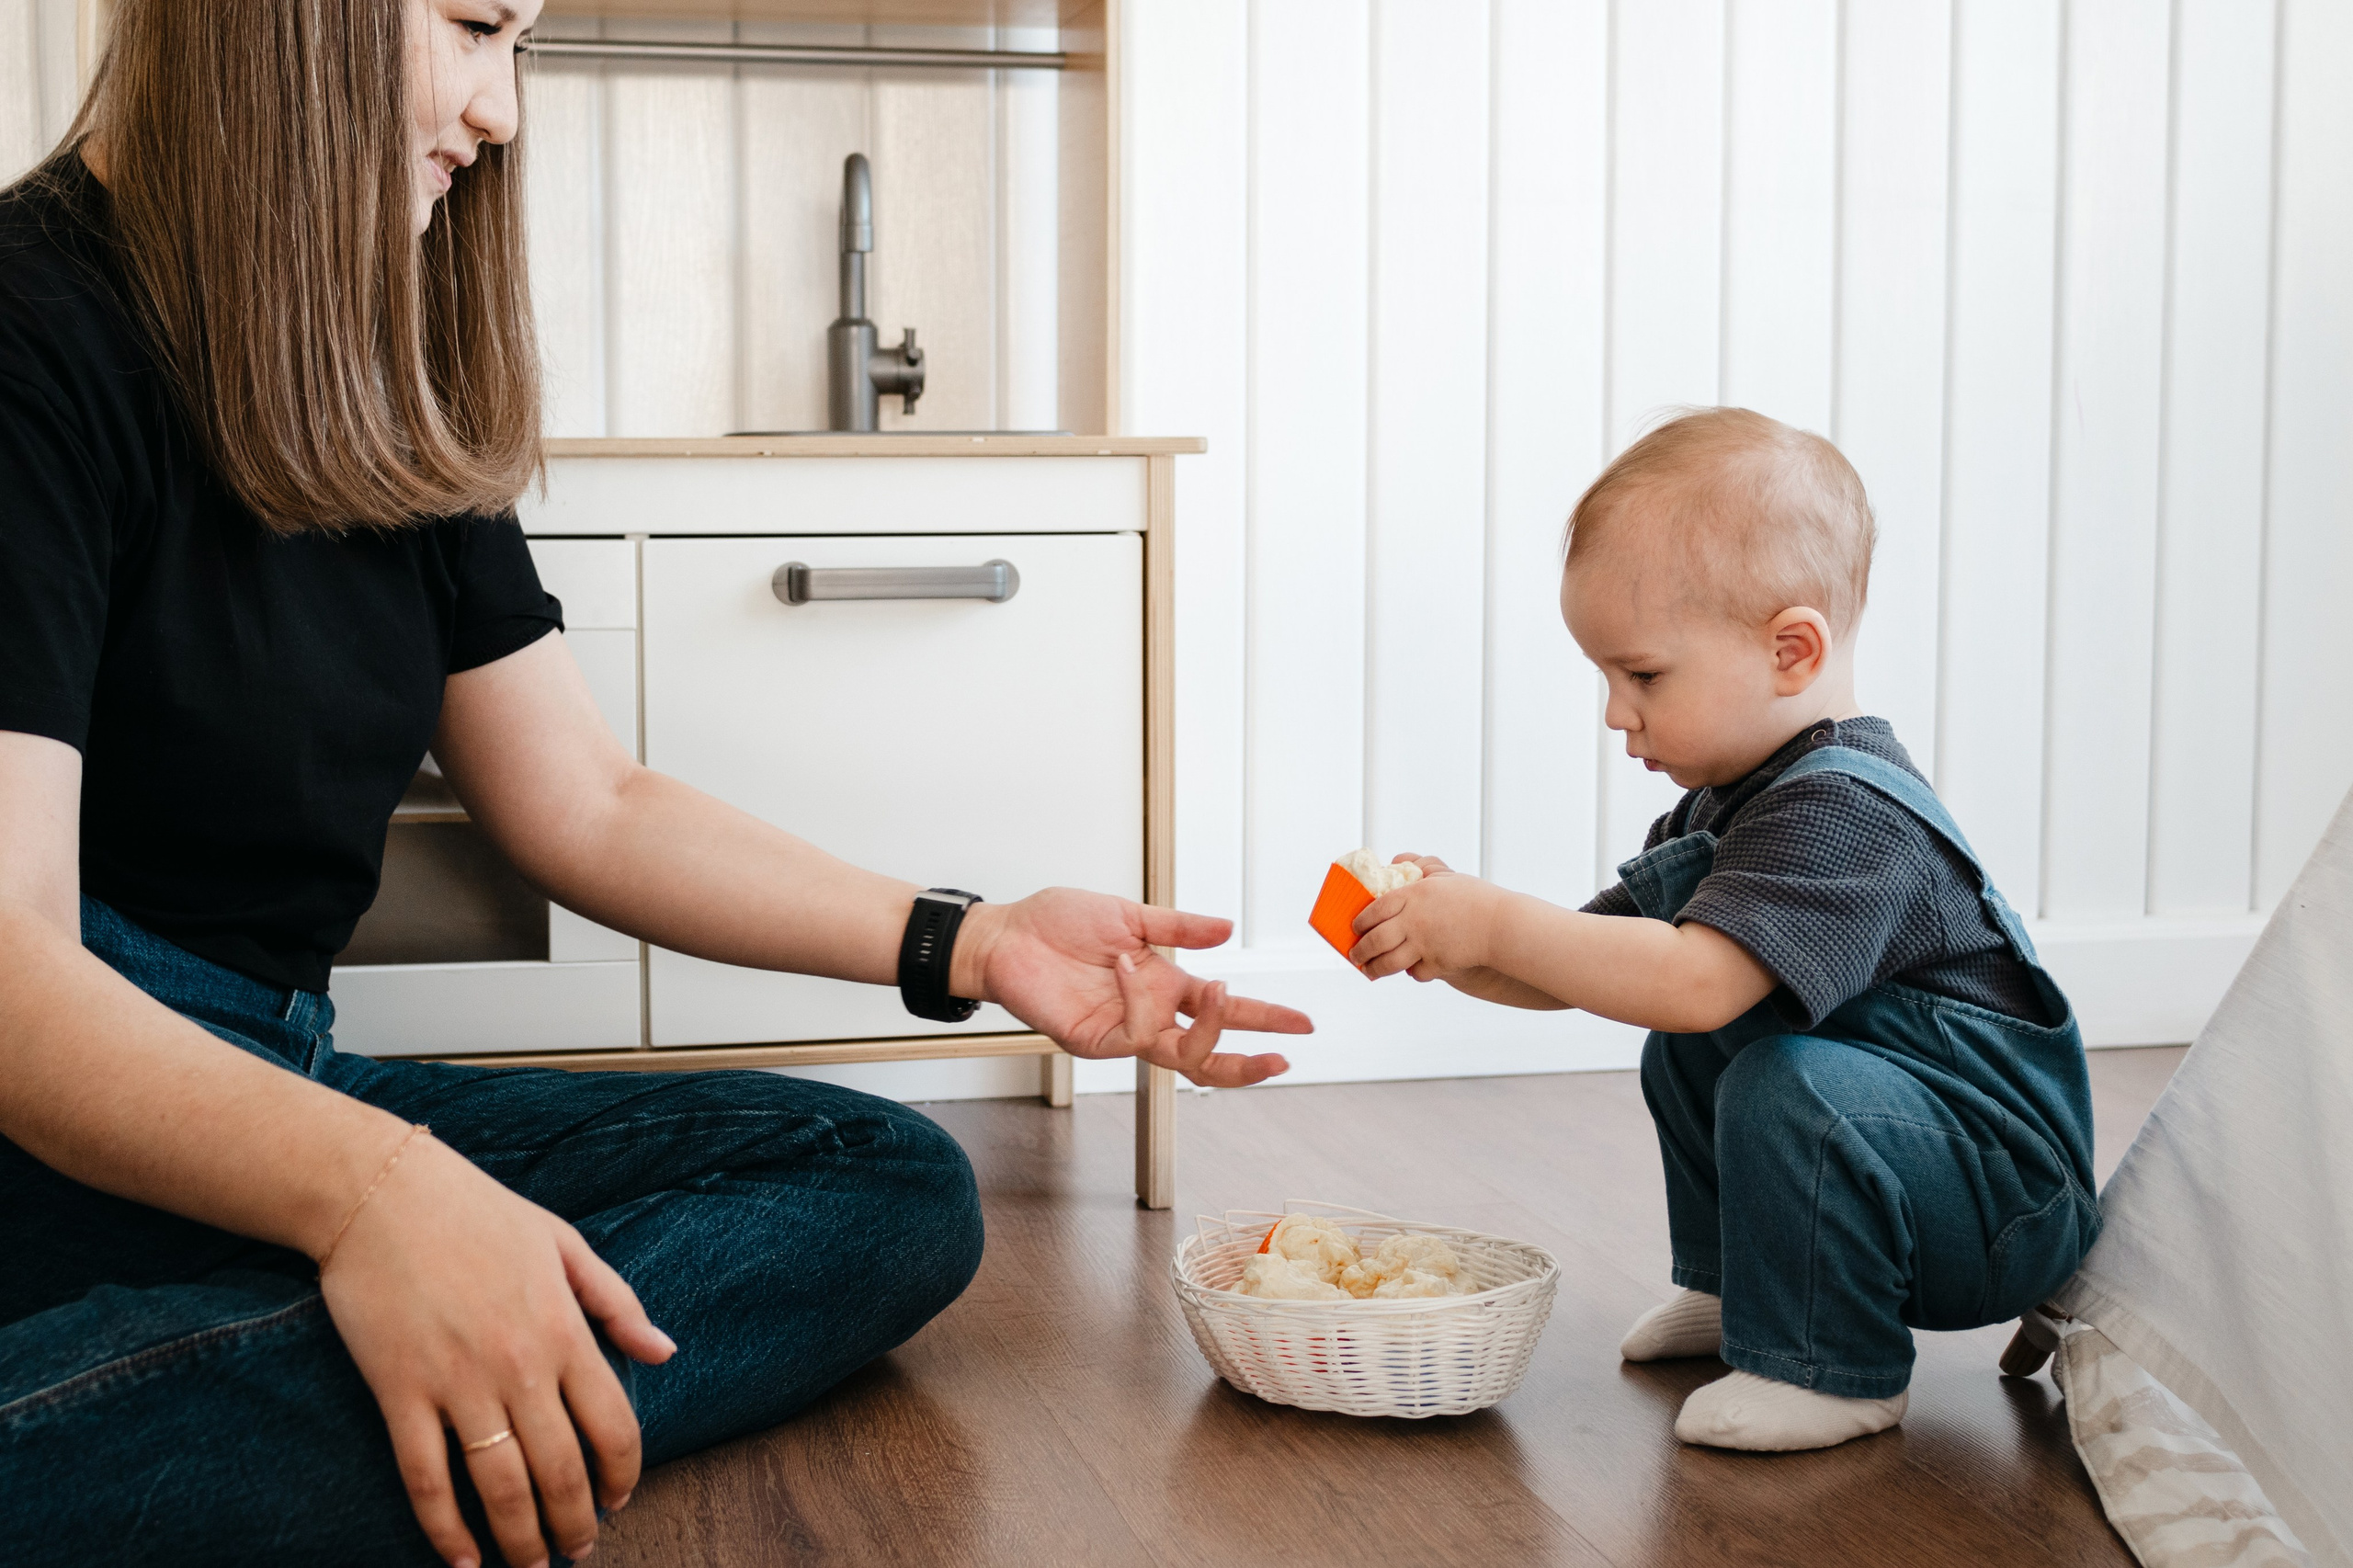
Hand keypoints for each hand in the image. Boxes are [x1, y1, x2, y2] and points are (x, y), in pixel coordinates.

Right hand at [319, 1133, 675, 1567]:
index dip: (622, 1475)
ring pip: (499, 1487)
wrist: (382, 1193)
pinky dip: (444, 1529)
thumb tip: (665, 1352)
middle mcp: (519, 1365)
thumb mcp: (564, 1243)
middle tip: (578, 1551)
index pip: (613, 1425)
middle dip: (575, 1523)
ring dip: (520, 1540)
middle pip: (561, 1470)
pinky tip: (462, 1560)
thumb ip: (617, 1304)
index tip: (620, 1501)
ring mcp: (456, 1383)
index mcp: (565, 1329)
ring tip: (531, 1567)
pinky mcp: (399, 1392)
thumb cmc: (478, 1212)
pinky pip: (425, 1478)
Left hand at [952, 888, 1311, 1086]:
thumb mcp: (1130, 915)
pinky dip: (1141, 1000)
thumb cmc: (1057, 923)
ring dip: (1211, 1029)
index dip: (1263, 1018)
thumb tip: (1228, 930)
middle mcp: (1150, 1013)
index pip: (1223, 1009)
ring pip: (1183, 1058)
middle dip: (1250, 1058)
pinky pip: (1136, 1034)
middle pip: (1211, 1052)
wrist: (1007, 934)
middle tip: (1283, 1053)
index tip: (1302, 1023)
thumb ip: (1179, 927)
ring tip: (1217, 989)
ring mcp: (1123, 1030)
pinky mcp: (1095, 1040)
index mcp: (1164, 985)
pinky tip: (1128, 967)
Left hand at [1349, 858, 1508, 981]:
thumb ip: (1419, 872)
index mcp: (1413, 895)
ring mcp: (1423, 944)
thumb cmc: (1475, 898)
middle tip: (1355, 955)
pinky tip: (1409, 969)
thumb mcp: (1444, 878)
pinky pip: (1414, 972)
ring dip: (1375, 968)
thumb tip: (1395, 862)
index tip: (1355, 927)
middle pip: (1376, 939)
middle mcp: (1413, 921)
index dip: (1361, 921)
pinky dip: (1411, 972)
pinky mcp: (1436, 963)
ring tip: (1369, 970)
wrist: (1500, 924)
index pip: (1375, 910)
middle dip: (1360, 950)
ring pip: (1389, 962)